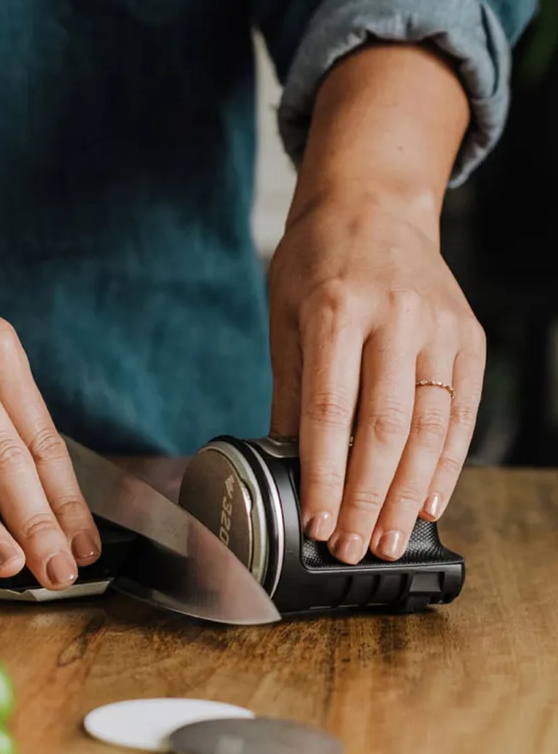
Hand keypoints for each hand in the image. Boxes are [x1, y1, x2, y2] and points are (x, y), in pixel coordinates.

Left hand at [267, 195, 484, 563]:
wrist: (376, 205)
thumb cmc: (318, 262)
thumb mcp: (285, 314)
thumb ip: (290, 389)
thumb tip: (285, 462)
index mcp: (336, 310)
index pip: (329, 411)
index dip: (322, 474)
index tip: (312, 521)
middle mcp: (396, 319)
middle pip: (384, 428)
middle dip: (365, 498)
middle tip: (348, 547)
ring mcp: (440, 329)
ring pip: (429, 428)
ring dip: (407, 494)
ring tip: (384, 540)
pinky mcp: (468, 340)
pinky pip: (461, 414)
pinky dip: (447, 464)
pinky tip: (428, 502)